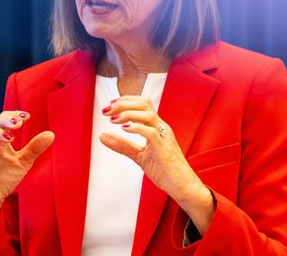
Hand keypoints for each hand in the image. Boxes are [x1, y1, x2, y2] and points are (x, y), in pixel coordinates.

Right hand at [0, 111, 53, 226]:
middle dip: (5, 118)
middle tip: (19, 123)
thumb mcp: (23, 162)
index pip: (4, 119)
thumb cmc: (5, 179)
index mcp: (1, 139)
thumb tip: (51, 134)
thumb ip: (34, 148)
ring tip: (11, 138)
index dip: (14, 114)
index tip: (27, 116)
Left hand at [100, 96, 214, 232]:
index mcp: (157, 127)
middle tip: (107, 110)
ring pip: (148, 115)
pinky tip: (125, 129)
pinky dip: (137, 128)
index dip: (126, 101)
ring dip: (128, 114)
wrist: (182, 186)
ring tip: (114, 119)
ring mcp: (164, 137)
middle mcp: (161, 128)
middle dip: (124, 103)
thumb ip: (122, 145)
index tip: (110, 106)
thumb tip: (103, 136)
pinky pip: (151, 132)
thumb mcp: (139, 156)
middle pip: (144, 104)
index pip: (143, 104)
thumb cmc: (166, 171)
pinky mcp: (163, 148)